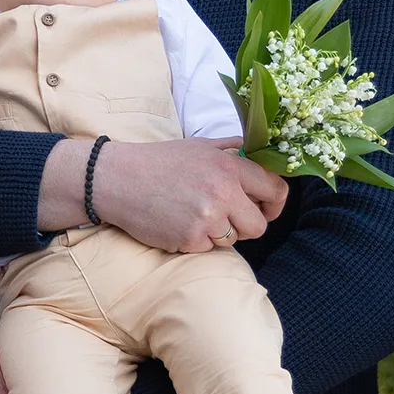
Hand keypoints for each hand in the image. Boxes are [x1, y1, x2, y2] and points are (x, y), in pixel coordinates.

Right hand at [46, 137, 287, 252]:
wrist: (118, 179)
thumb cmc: (159, 161)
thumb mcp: (199, 146)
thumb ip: (232, 149)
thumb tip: (259, 151)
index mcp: (229, 166)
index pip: (275, 189)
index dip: (274, 203)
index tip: (266, 208)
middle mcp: (222, 192)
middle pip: (258, 226)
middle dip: (246, 225)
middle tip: (228, 218)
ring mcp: (207, 218)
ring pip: (233, 240)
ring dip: (219, 233)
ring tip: (195, 215)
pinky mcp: (190, 239)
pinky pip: (207, 248)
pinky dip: (196, 241)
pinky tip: (178, 223)